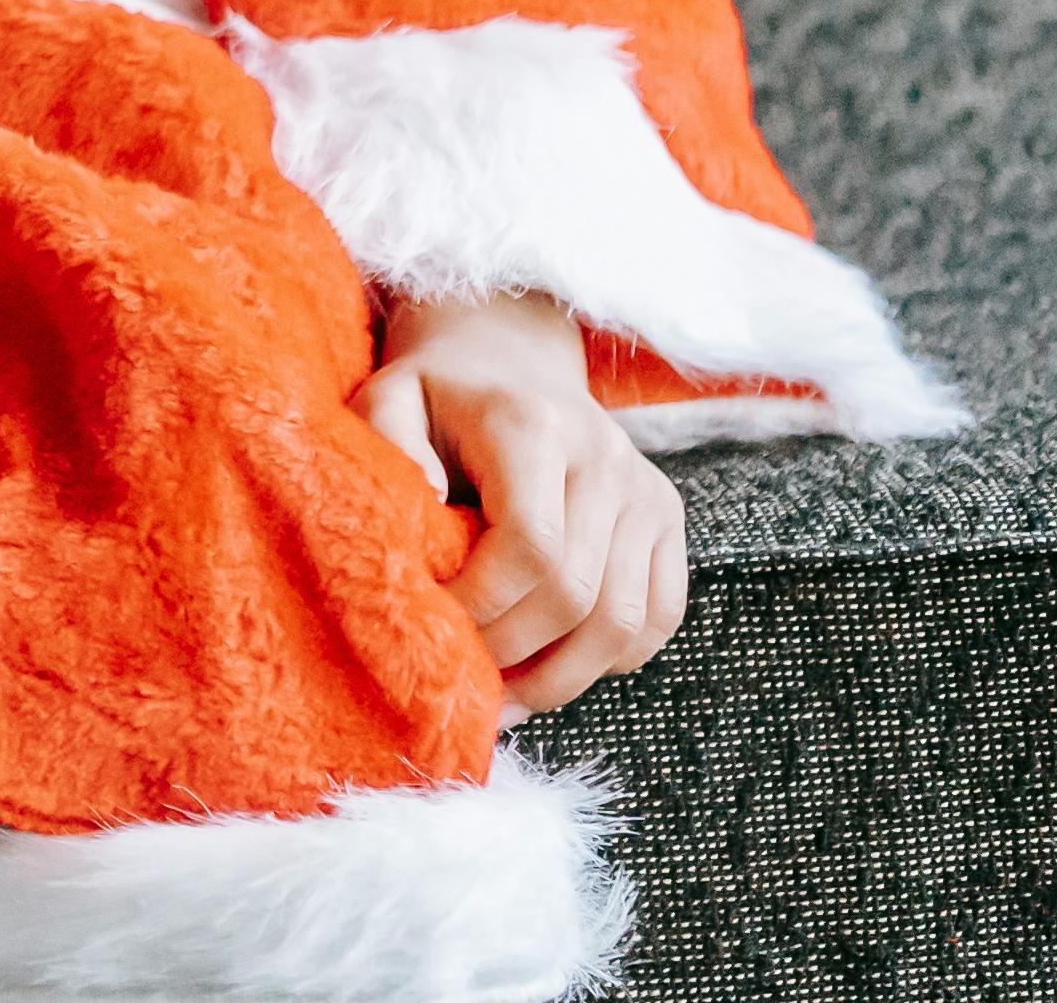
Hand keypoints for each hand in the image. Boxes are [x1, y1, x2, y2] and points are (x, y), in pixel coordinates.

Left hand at [361, 290, 688, 712]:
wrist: (509, 359)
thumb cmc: (436, 394)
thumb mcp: (389, 399)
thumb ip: (388, 449)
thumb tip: (422, 528)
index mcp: (535, 426)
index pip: (531, 545)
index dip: (484, 605)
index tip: (433, 622)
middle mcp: (606, 459)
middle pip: (576, 595)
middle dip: (512, 650)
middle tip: (460, 674)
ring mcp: (646, 492)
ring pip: (621, 623)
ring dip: (560, 677)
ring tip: (503, 696)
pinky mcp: (667, 521)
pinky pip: (655, 618)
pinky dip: (608, 660)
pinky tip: (552, 667)